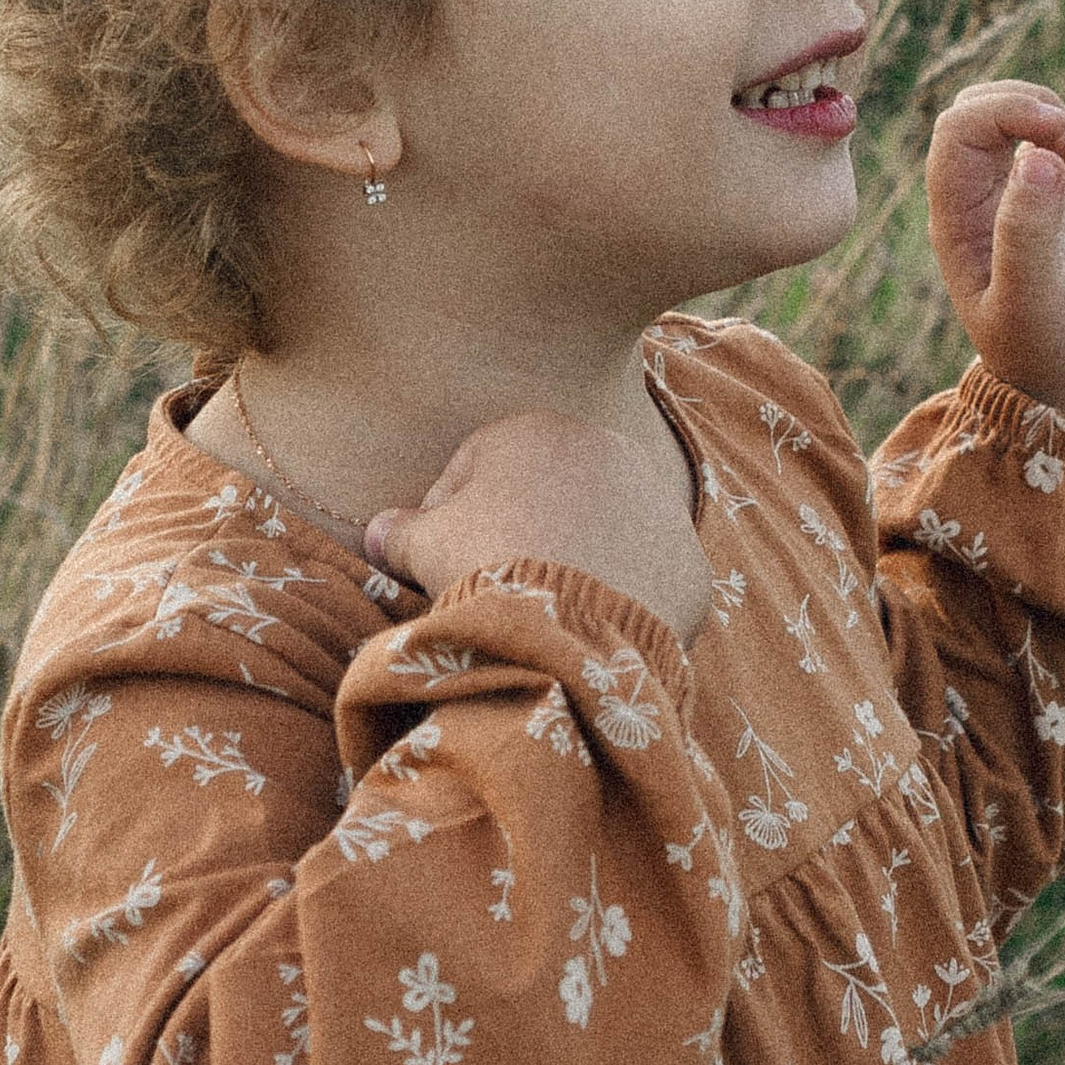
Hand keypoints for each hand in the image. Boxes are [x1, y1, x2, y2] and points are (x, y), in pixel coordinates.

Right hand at [364, 411, 713, 651]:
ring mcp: (656, 503)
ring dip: (573, 563)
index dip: (449, 520)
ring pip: (599, 533)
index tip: (441, 564)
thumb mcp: (425, 545)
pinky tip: (591, 631)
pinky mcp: (687, 559)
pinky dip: (620, 599)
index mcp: (535, 430)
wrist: (576, 633)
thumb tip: (377, 530)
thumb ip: (400, 531)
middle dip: (519, 536)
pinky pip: (643, 576)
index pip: (476, 470)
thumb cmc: (490, 569)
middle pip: (545, 497)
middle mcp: (607, 449)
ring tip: (543, 614)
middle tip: (494, 589)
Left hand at [924, 82, 1064, 432]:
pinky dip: (1058, 132)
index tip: (1059, 132)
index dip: (1004, 112)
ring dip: (1037, 112)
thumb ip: (1030, 231)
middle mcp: (972, 211)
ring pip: (999, 125)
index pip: (957, 133)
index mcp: (955, 225)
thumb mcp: (1037, 300)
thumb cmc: (1056, 356)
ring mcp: (1009, 208)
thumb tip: (1036, 157)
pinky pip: (1033, 146)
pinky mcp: (1048, 211)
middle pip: (972, 116)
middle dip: (1020, 105)